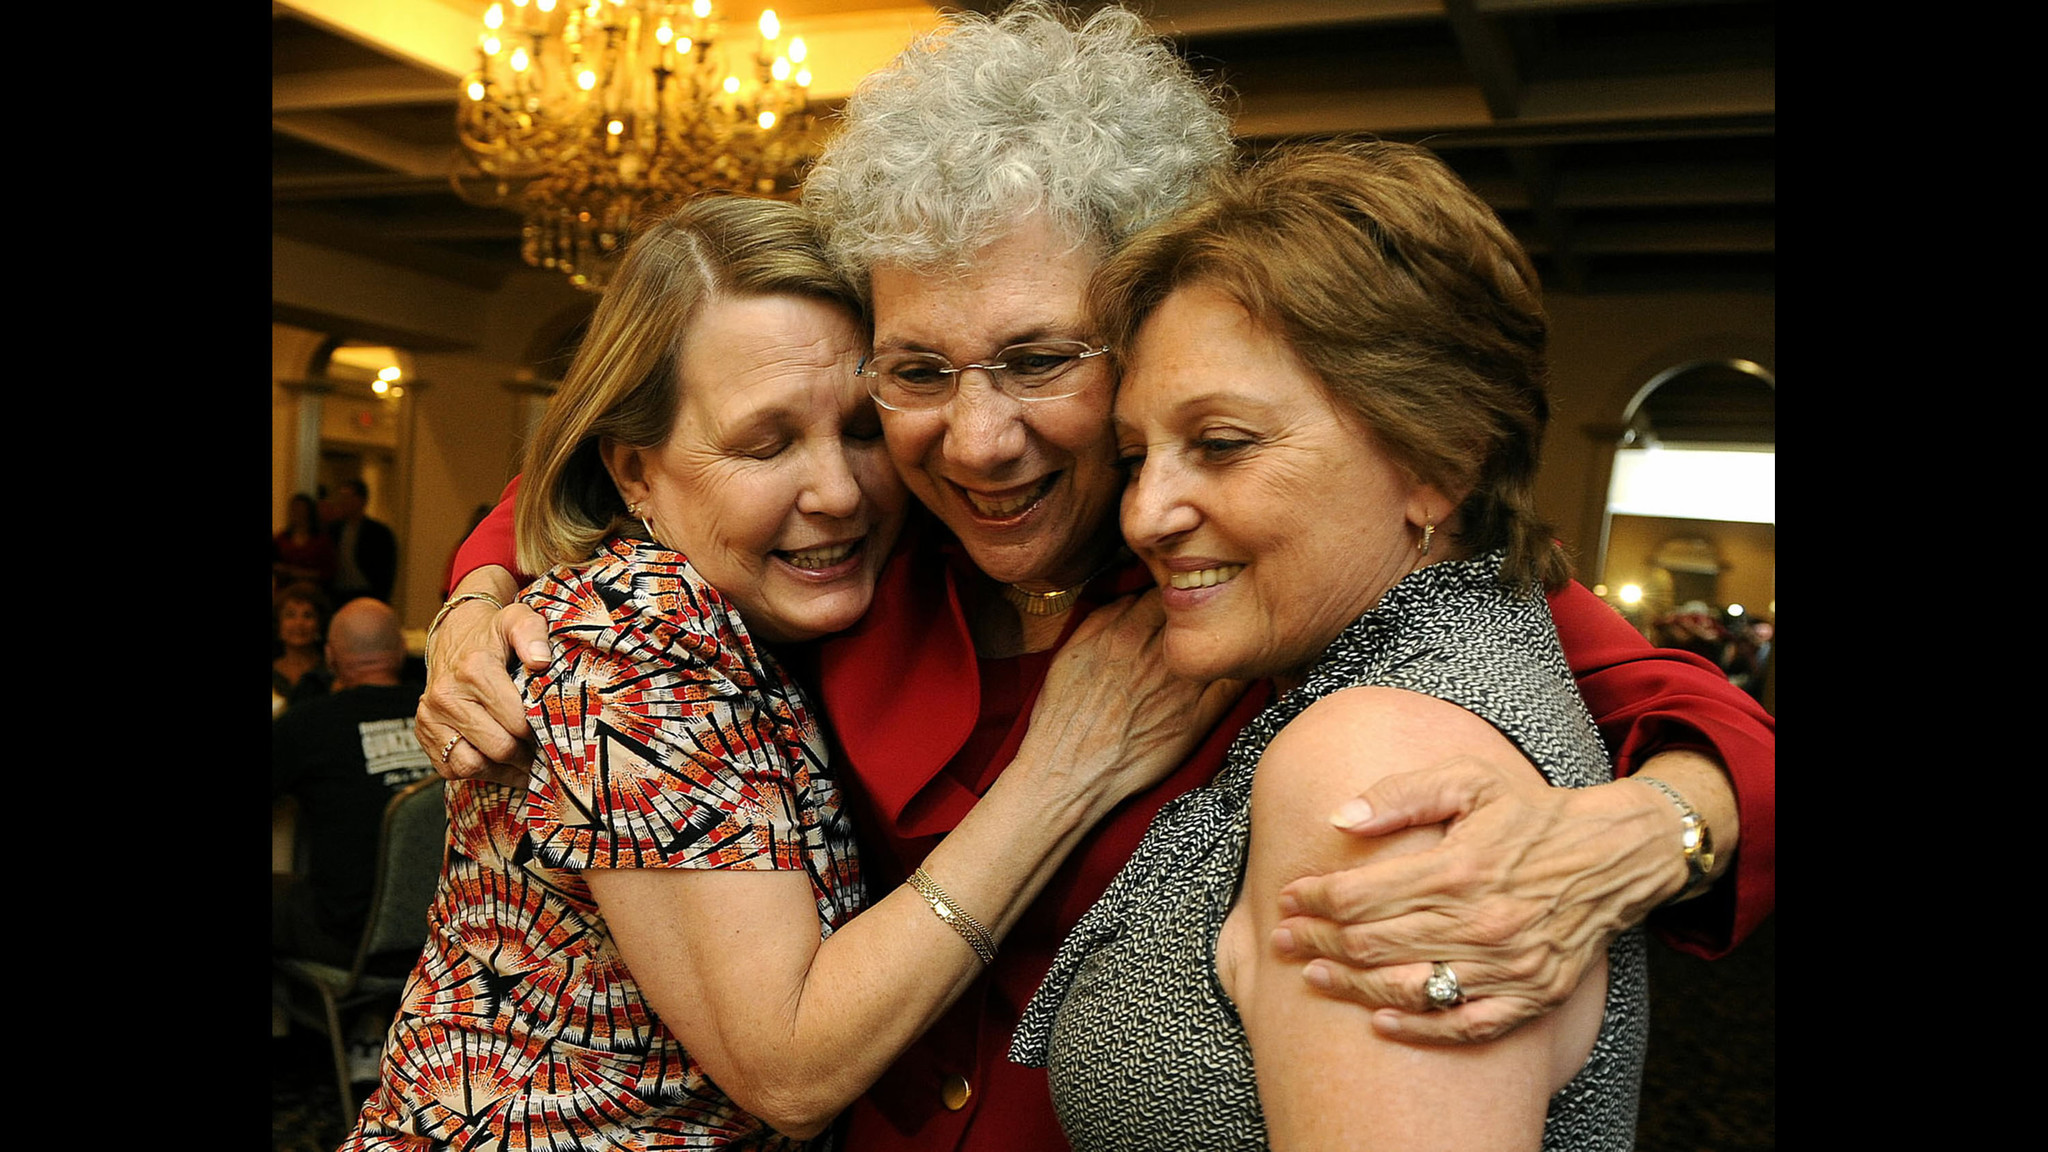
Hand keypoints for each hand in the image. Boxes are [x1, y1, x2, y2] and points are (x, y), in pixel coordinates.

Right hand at [415, 584, 551, 787]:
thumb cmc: (492, 633)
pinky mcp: (424, 732)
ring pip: (472, 766)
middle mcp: (447, 696)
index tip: (555, 736)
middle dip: (526, 756)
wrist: (454, 635)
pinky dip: (478, 772)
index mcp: (475, 670)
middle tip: (545, 756)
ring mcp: (431, 716)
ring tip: (524, 764)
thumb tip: (541, 661)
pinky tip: (499, 762)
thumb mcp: (517, 619)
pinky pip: (451, 769)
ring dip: (503, 771)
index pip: (517, 721)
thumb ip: (533, 633)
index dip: (541, 734)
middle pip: (498, 748)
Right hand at [1017, 591, 1243, 817]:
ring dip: (1220, 641)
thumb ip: (1102, 618)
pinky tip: (1234, 671)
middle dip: (1199, 615)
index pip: (1165, 593)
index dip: (1172, 597)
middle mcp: (1156, 655)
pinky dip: (1236, 674)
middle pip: (1194, 617)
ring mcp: (1179, 687)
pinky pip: (1230, 687)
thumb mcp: (1070, 653)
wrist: (1068, 771)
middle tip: (1203, 620)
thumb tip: (1130, 597)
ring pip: (1216, 645)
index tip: (1175, 604)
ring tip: (1221, 643)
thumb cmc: (1063, 715)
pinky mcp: (1195, 720)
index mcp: (1124, 633)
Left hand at [1272, 753, 1678, 1043]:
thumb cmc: (1530, 813)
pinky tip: (1381, 1021)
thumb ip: (1400, 794)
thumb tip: (1339, 818)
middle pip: (1374, 944)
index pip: (1361, 895)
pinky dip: (1419, 1028)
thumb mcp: (1468, 781)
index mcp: (1459, 867)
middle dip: (1318, 942)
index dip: (1314, 899)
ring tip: (1314, 977)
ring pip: (1409, 989)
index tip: (1288, 897)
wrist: (1613, 855)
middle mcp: (1480, 922)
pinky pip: (1465, 1024)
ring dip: (1352, 986)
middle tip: (1284, 940)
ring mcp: (1507, 965)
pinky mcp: (1531, 994)